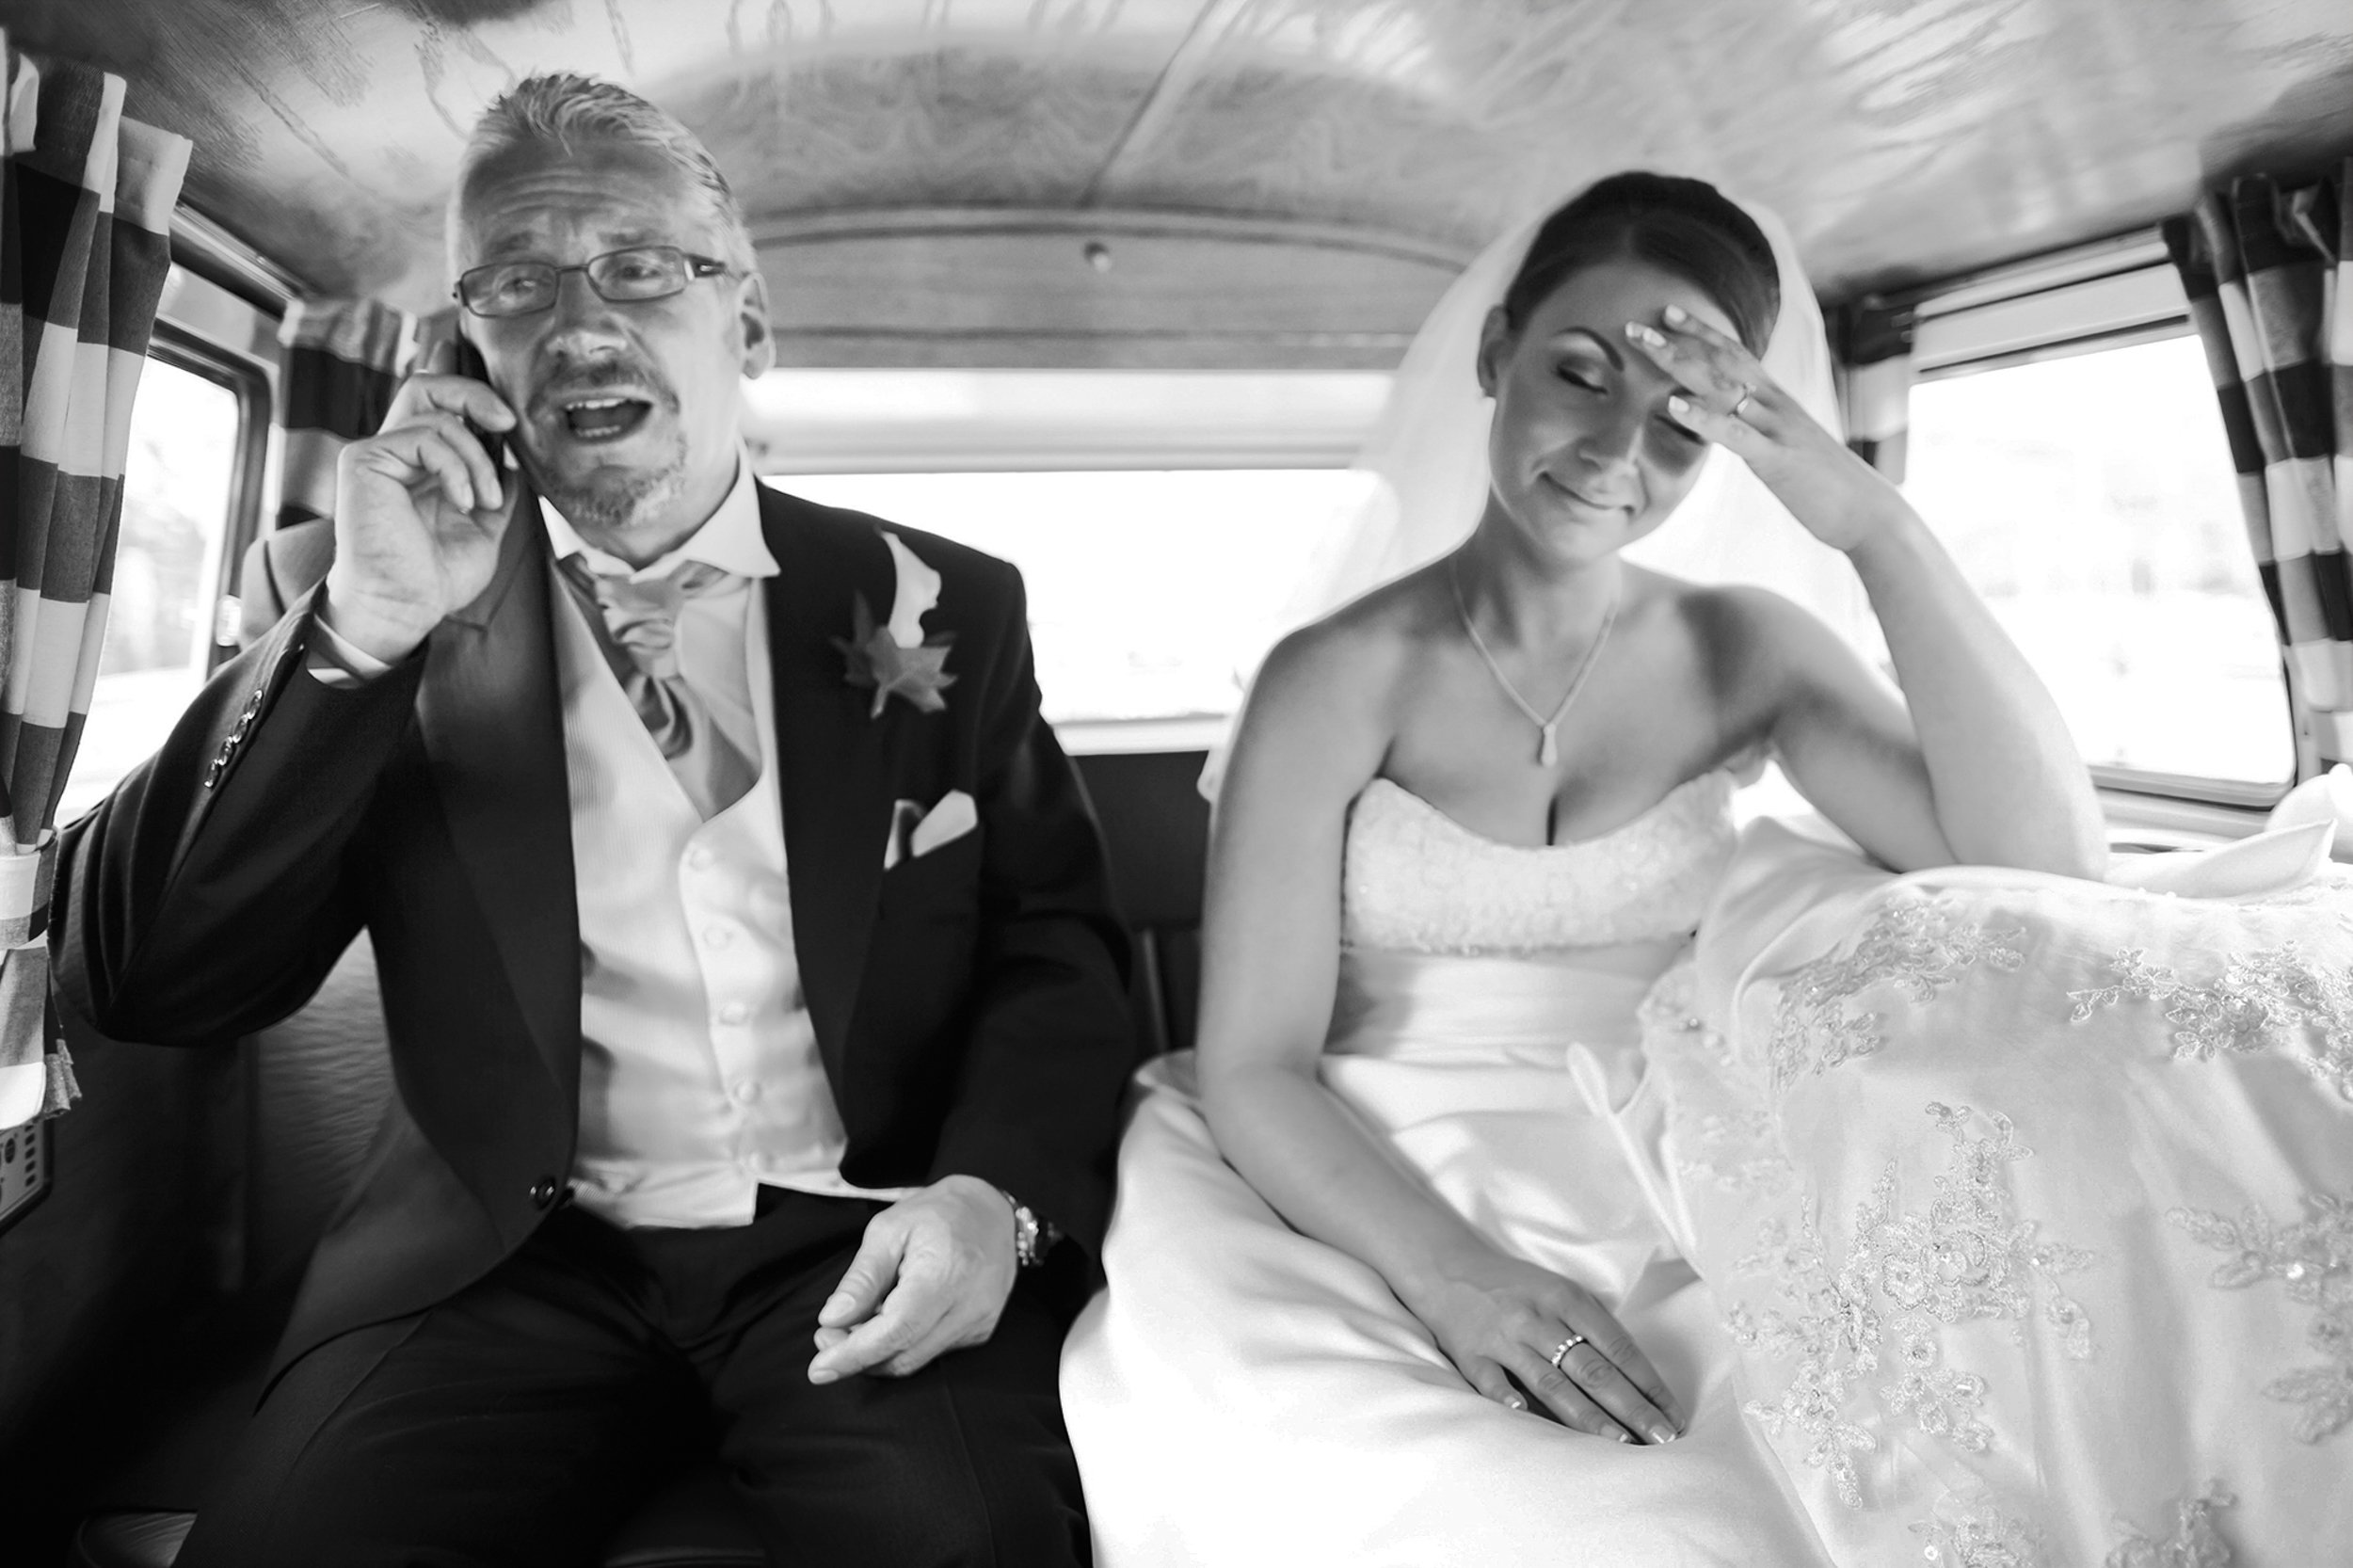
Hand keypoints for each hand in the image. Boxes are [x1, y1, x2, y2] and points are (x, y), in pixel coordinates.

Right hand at [322, 337, 520, 662]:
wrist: (404, 607)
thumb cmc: (434, 577)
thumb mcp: (484, 527)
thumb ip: (496, 488)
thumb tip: (512, 457)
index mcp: (418, 462)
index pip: (434, 401)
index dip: (461, 380)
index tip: (499, 400)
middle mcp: (394, 450)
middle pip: (425, 383)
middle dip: (473, 391)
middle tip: (506, 420)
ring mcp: (376, 453)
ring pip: (435, 412)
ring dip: (477, 457)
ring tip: (484, 500)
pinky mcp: (364, 461)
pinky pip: (424, 436)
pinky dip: (457, 466)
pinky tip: (463, 500)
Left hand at [807, 1175, 1017, 1382]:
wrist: (992, 1212)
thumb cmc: (937, 1214)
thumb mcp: (888, 1230)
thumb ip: (861, 1279)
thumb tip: (832, 1320)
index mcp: (946, 1274)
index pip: (896, 1331)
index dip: (854, 1354)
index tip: (819, 1369)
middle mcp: (969, 1307)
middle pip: (903, 1356)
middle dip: (857, 1355)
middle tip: (827, 1333)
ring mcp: (978, 1323)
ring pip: (914, 1360)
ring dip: (877, 1352)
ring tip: (856, 1321)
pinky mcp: (979, 1332)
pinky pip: (930, 1352)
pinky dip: (901, 1344)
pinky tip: (891, 1315)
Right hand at [1399, 1242, 1686, 1443]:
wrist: (1448, 1268)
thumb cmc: (1517, 1287)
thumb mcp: (1559, 1292)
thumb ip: (1591, 1327)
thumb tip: (1634, 1379)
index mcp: (1566, 1299)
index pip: (1617, 1347)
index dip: (1648, 1383)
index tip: (1672, 1416)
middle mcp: (1539, 1317)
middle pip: (1593, 1368)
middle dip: (1632, 1406)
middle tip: (1660, 1438)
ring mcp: (1504, 1336)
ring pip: (1551, 1381)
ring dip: (1587, 1415)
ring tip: (1619, 1442)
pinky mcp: (1471, 1353)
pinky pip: (1491, 1380)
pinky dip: (1506, 1397)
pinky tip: (1523, 1415)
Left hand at [1624, 305, 1909, 553]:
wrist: (1868, 511)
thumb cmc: (1825, 484)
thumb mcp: (1786, 447)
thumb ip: (1759, 429)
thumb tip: (1735, 421)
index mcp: (1777, 400)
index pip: (1736, 354)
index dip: (1701, 332)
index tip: (1667, 313)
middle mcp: (1775, 404)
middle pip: (1723, 360)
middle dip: (1678, 340)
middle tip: (1636, 325)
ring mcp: (1777, 428)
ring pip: (1724, 386)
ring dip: (1681, 364)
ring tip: (1647, 347)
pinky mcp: (1777, 458)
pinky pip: (1736, 433)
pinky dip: (1704, 417)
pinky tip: (1674, 404)